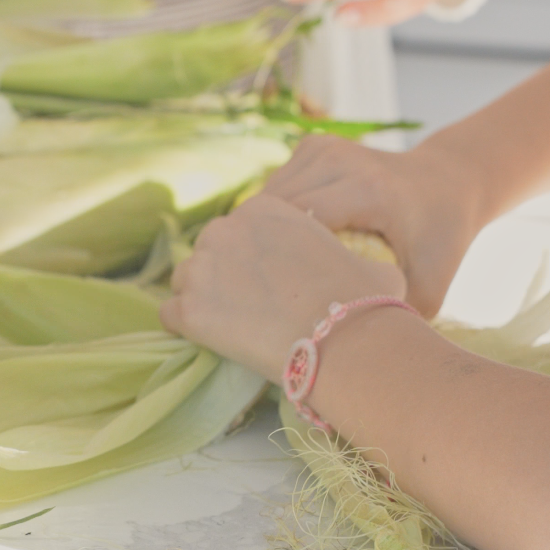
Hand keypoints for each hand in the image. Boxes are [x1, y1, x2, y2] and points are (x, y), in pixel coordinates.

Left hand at [160, 195, 404, 379]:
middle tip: (249, 306)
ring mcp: (203, 268)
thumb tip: (379, 270)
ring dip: (203, 298)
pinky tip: (210, 340)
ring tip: (232, 324)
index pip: (240, 227)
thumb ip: (353, 256)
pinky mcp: (189, 309)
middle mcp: (226, 228)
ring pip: (186, 280)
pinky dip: (186, 327)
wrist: (344, 341)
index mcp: (265, 208)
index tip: (267, 282)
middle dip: (224, 274)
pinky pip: (171, 315)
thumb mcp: (369, 261)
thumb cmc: (363, 300)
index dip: (251, 257)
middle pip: (210, 249)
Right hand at [261, 136, 487, 317]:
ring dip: (264, 232)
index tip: (276, 302)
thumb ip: (389, 317)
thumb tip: (347, 356)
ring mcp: (324, 146)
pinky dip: (273, 216)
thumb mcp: (428, 288)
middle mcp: (341, 159)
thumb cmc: (439, 242)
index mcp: (368, 190)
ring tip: (272, 273)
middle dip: (265, 250)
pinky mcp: (313, 144)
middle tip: (263, 294)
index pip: (298, 222)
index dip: (280, 263)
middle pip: (274, 208)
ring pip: (267, 195)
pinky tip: (285, 244)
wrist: (447, 184)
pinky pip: (275, 185)